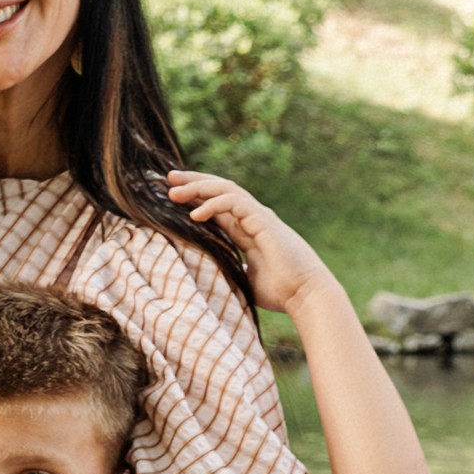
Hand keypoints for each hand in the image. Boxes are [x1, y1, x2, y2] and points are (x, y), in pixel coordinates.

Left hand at [167, 169, 333, 320]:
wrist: (306, 295)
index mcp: (247, 230)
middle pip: (219, 190)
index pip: (217, 205)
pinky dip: (214, 204)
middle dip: (193, 181)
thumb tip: (209, 274)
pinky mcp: (264, 221)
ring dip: (198, 188)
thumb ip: (229, 269)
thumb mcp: (245, 279)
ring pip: (225, 190)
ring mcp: (259, 217)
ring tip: (173, 192)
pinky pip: (235, 203)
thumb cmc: (281, 292)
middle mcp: (252, 218)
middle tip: (167, 177)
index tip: (171, 194)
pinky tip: (195, 214)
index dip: (195, 197)